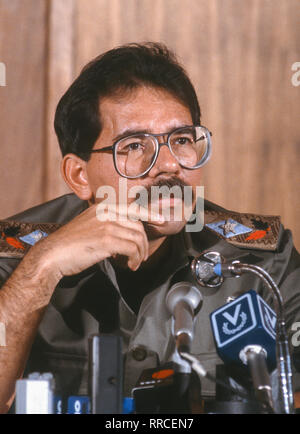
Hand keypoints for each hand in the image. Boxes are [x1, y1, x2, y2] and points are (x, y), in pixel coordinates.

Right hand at [32, 203, 164, 278]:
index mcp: (102, 207)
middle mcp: (106, 213)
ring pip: (137, 238)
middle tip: (141, 256)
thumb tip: (123, 236)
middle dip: (144, 243)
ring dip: (140, 254)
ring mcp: (106, 225)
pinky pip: (132, 248)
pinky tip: (130, 265)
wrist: (52, 255)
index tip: (161, 220)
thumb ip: (106, 225)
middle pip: (138, 225)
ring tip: (135, 263)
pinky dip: (135, 258)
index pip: (133, 207)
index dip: (150, 213)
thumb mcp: (88, 225)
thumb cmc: (69, 244)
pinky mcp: (106, 240)